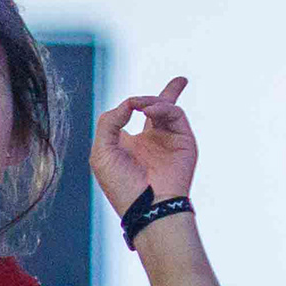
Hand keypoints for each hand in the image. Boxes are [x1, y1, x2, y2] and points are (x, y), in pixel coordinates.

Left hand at [91, 76, 196, 212]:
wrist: (146, 205)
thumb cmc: (121, 184)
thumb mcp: (102, 152)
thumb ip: (109, 122)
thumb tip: (128, 103)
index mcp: (129, 144)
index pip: (133, 116)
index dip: (132, 104)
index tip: (126, 107)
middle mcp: (151, 140)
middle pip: (160, 108)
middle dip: (170, 92)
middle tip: (180, 80)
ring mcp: (168, 140)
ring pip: (167, 108)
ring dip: (153, 100)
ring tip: (142, 106)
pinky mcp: (183, 141)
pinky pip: (176, 115)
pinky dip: (163, 107)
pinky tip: (149, 110)